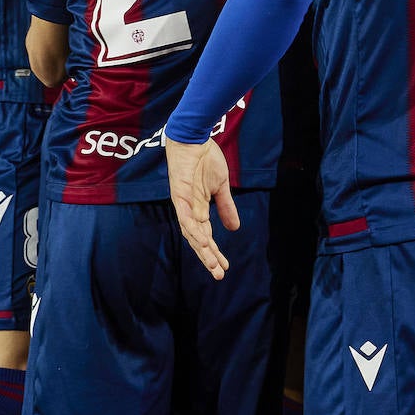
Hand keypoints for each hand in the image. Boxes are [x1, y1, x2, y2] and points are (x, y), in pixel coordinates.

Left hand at [166, 137, 238, 279]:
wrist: (194, 138)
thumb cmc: (205, 159)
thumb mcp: (221, 187)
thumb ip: (226, 207)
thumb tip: (234, 229)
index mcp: (198, 209)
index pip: (206, 236)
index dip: (214, 252)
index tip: (225, 268)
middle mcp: (188, 210)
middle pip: (198, 240)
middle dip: (208, 258)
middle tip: (219, 275)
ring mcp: (183, 203)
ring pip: (191, 232)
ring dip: (202, 249)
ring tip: (213, 264)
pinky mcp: (179, 193)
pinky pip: (186, 215)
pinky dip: (195, 229)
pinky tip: (204, 240)